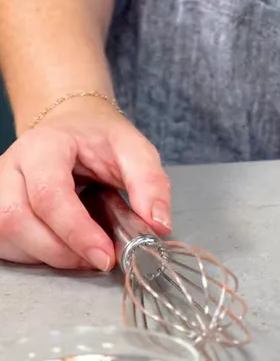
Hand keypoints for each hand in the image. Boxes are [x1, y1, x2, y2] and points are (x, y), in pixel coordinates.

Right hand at [0, 101, 169, 270]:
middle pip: (17, 219)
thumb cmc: (100, 139)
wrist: (72, 127)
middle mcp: (10, 165)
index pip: (49, 194)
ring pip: (4, 234)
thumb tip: (158, 225)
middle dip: (61, 250)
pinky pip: (2, 241)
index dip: (76, 231)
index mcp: (44, 145)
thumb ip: (150, 184)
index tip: (105, 255)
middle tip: (100, 258)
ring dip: (47, 255)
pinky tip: (62, 248)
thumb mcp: (135, 150)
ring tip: (84, 252)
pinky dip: (34, 254)